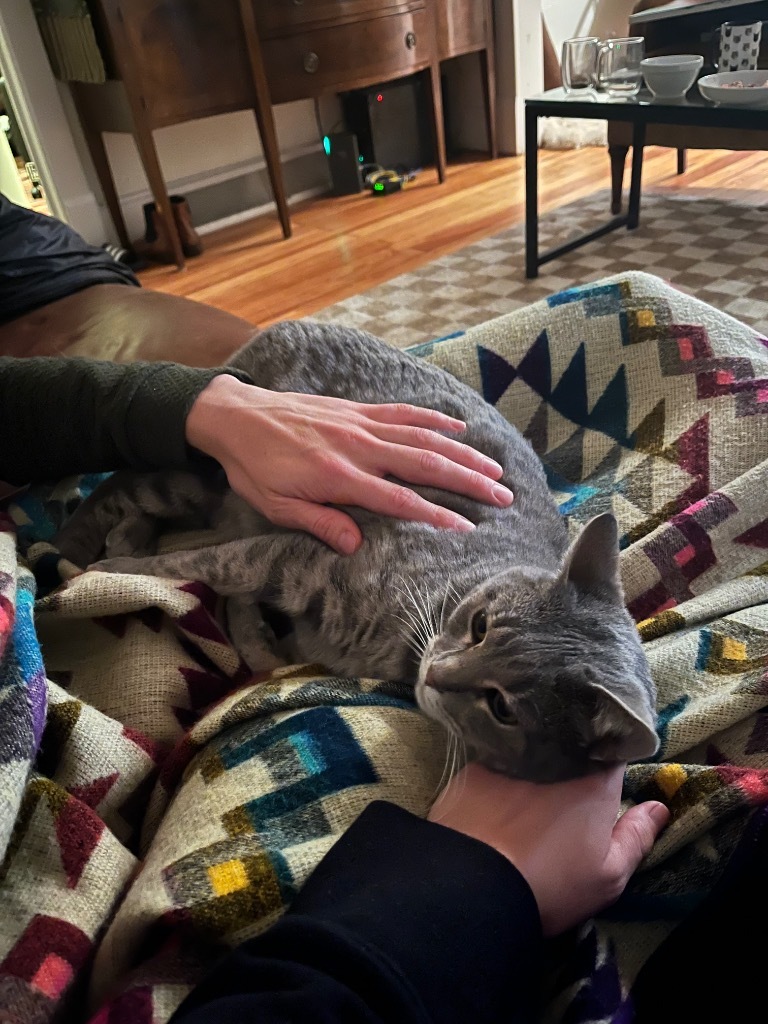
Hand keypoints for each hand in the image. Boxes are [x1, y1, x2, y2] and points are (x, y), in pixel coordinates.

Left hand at [185, 374, 513, 554]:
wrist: (235, 416)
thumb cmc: (254, 468)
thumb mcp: (276, 506)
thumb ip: (319, 523)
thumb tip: (356, 545)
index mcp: (340, 477)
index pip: (400, 499)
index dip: (437, 515)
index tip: (469, 529)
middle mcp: (359, 447)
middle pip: (426, 464)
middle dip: (468, 481)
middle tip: (503, 497)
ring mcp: (362, 424)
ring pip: (424, 437)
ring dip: (463, 452)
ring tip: (495, 469)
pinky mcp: (358, 410)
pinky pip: (404, 412)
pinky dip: (434, 417)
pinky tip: (459, 425)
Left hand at [428, 763, 668, 936]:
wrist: (471, 884)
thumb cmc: (549, 883)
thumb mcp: (607, 875)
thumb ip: (637, 836)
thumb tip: (659, 806)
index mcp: (594, 777)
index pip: (612, 749)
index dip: (611, 755)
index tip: (608, 769)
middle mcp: (554, 754)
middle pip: (572, 742)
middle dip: (575, 754)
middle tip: (571, 779)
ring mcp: (511, 754)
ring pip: (533, 745)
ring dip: (537, 756)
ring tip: (534, 779)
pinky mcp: (474, 762)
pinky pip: (496, 754)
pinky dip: (501, 764)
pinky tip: (499, 783)